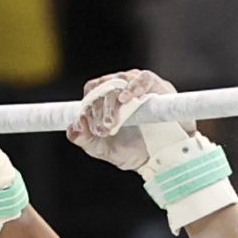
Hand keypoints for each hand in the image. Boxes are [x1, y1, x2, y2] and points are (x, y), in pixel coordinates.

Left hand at [68, 68, 192, 170]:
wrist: (164, 159)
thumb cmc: (135, 152)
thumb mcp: (104, 150)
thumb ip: (86, 140)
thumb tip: (73, 128)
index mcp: (107, 99)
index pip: (92, 90)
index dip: (87, 105)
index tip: (89, 126)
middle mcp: (122, 88)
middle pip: (104, 84)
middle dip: (99, 107)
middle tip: (103, 129)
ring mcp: (140, 85)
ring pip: (120, 79)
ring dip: (113, 101)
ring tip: (113, 123)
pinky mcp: (158, 86)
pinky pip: (144, 78)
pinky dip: (134, 86)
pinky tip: (127, 99)